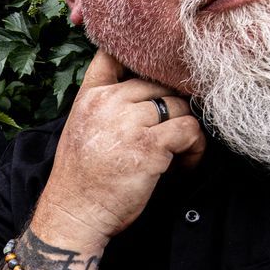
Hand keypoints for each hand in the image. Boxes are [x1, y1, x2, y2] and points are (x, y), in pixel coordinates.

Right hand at [29, 49, 203, 253]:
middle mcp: (109, 102)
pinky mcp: (150, 145)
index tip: (156, 80)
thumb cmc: (81, 180)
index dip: (142, 60)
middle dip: (172, 108)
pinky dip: (195, 148)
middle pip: (159, 83)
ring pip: (179, 106)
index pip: (114, 55)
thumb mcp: (82, 130)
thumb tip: (149, 98)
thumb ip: (106, 107)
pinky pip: (190, 131)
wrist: (74, 214)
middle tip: (172, 137)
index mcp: (90, 96)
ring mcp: (130, 122)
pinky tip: (184, 165)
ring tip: (179, 155)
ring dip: (186, 131)